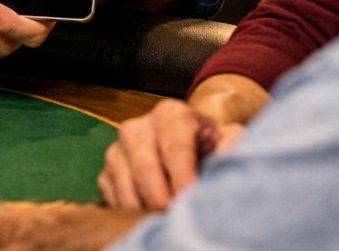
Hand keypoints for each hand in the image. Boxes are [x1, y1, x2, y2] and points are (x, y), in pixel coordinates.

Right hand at [97, 97, 220, 209]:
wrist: (192, 148)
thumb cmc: (212, 147)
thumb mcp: (230, 141)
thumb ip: (232, 148)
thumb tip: (225, 164)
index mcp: (170, 115)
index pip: (174, 147)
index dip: (184, 178)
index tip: (192, 202)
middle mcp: (137, 128)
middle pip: (145, 168)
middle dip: (163, 201)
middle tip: (178, 221)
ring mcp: (118, 151)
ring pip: (126, 187)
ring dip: (146, 211)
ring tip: (166, 224)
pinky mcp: (107, 173)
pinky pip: (114, 199)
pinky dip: (131, 215)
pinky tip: (151, 219)